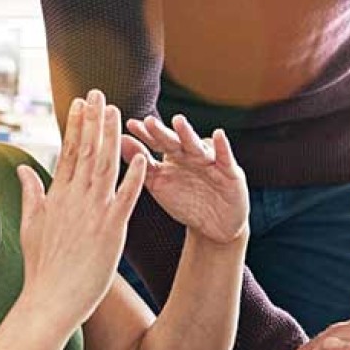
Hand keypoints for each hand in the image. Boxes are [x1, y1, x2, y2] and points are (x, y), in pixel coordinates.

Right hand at [16, 89, 146, 331]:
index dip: (76, 124)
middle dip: (93, 120)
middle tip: (99, 92)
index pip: (68, 151)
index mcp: (57, 195)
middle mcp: (75, 198)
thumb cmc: (40, 268)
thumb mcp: (29, 225)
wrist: (48, 302)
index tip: (81, 102)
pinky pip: (126, 198)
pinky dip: (133, 177)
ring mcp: (94, 212)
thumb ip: (30, 193)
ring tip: (116, 111)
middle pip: (87, 151)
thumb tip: (23, 167)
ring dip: (111, 137)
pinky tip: (141, 156)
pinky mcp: (112, 229)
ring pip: (105, 166)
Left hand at [121, 114, 248, 244]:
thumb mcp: (160, 184)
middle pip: (174, 142)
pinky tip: (218, 134)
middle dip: (162, 132)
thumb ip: (142, 163)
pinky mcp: (230, 171)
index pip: (157, 142)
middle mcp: (191, 154)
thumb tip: (119, 140)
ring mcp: (210, 161)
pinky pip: (225, 157)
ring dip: (187, 134)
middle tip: (148, 122)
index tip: (130, 125)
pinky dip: (222, 146)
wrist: (215, 227)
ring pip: (197, 146)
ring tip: (178, 121)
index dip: (144, 135)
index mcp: (173, 156)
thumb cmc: (185, 202)